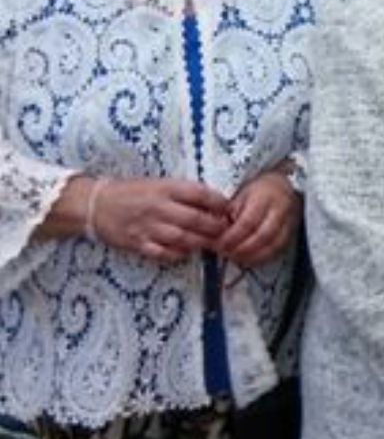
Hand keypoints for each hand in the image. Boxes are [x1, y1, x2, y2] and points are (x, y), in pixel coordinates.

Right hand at [89, 177, 231, 263]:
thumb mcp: (159, 183)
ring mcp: (147, 227)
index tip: (230, 209)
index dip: (219, 202)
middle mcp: (158, 207)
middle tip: (226, 230)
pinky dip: (179, 254)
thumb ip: (183, 193)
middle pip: (195, 219)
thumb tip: (216, 202)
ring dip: (201, 242)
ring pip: (183, 238)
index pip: (199, 194)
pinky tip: (187, 251)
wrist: (97, 204)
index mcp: (165, 188)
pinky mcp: (138, 243)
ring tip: (211, 243)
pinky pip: (164, 253)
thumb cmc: (133, 192)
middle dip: (216, 227)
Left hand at [216, 170, 300, 268]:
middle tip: (226, 253)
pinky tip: (250, 259)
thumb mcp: (241, 194)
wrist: (283, 187)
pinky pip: (278, 251)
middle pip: (262, 236)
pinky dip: (263, 258)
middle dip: (242, 249)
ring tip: (237, 258)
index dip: (232, 236)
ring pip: (273, 246)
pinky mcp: (292, 234)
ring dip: (252, 256)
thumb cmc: (259, 191)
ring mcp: (289, 223)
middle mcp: (280, 210)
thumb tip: (219, 229)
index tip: (219, 243)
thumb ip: (231, 211)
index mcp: (264, 197)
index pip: (248, 222)